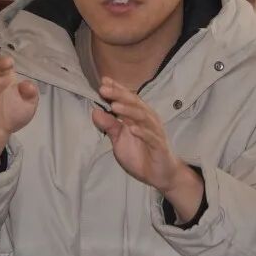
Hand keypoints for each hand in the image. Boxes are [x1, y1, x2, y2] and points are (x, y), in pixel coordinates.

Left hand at [92, 78, 203, 219]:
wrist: (160, 174)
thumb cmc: (140, 154)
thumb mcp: (119, 139)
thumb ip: (109, 125)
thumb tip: (95, 111)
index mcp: (138, 115)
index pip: (127, 98)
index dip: (116, 89)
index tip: (103, 80)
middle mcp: (148, 120)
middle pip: (134, 103)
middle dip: (119, 95)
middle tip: (104, 89)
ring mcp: (155, 132)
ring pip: (142, 117)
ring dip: (129, 110)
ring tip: (114, 106)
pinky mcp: (159, 146)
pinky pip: (151, 137)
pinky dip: (142, 132)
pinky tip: (132, 128)